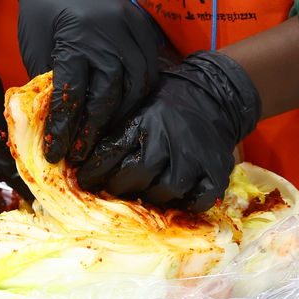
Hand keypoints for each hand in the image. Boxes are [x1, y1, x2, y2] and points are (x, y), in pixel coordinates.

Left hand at [14, 0, 161, 163]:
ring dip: (121, 115)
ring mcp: (130, 30)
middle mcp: (108, 35)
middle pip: (111, 96)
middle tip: (83, 151)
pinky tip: (122, 107)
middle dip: (96, 129)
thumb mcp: (37, 44)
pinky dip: (137, 93)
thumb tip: (55, 122)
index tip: (57, 153)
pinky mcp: (143, 27)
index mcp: (75, 38)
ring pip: (137, 87)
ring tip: (104, 133)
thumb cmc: (43, 6)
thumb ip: (48, 81)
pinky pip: (149, 70)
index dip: (65, 129)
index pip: (74, 96)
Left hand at [76, 51, 261, 211]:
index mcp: (145, 121)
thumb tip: (82, 151)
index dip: (93, 171)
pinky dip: (185, 203)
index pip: (111, 153)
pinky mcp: (215, 172)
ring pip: (164, 193)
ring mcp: (194, 158)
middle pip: (135, 176)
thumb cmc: (168, 102)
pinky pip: (197, 202)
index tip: (83, 179)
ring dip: (151, 195)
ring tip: (145, 188)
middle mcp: (168, 140)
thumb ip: (118, 128)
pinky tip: (177, 195)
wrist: (213, 95)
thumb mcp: (139, 105)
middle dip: (119, 186)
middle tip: (112, 188)